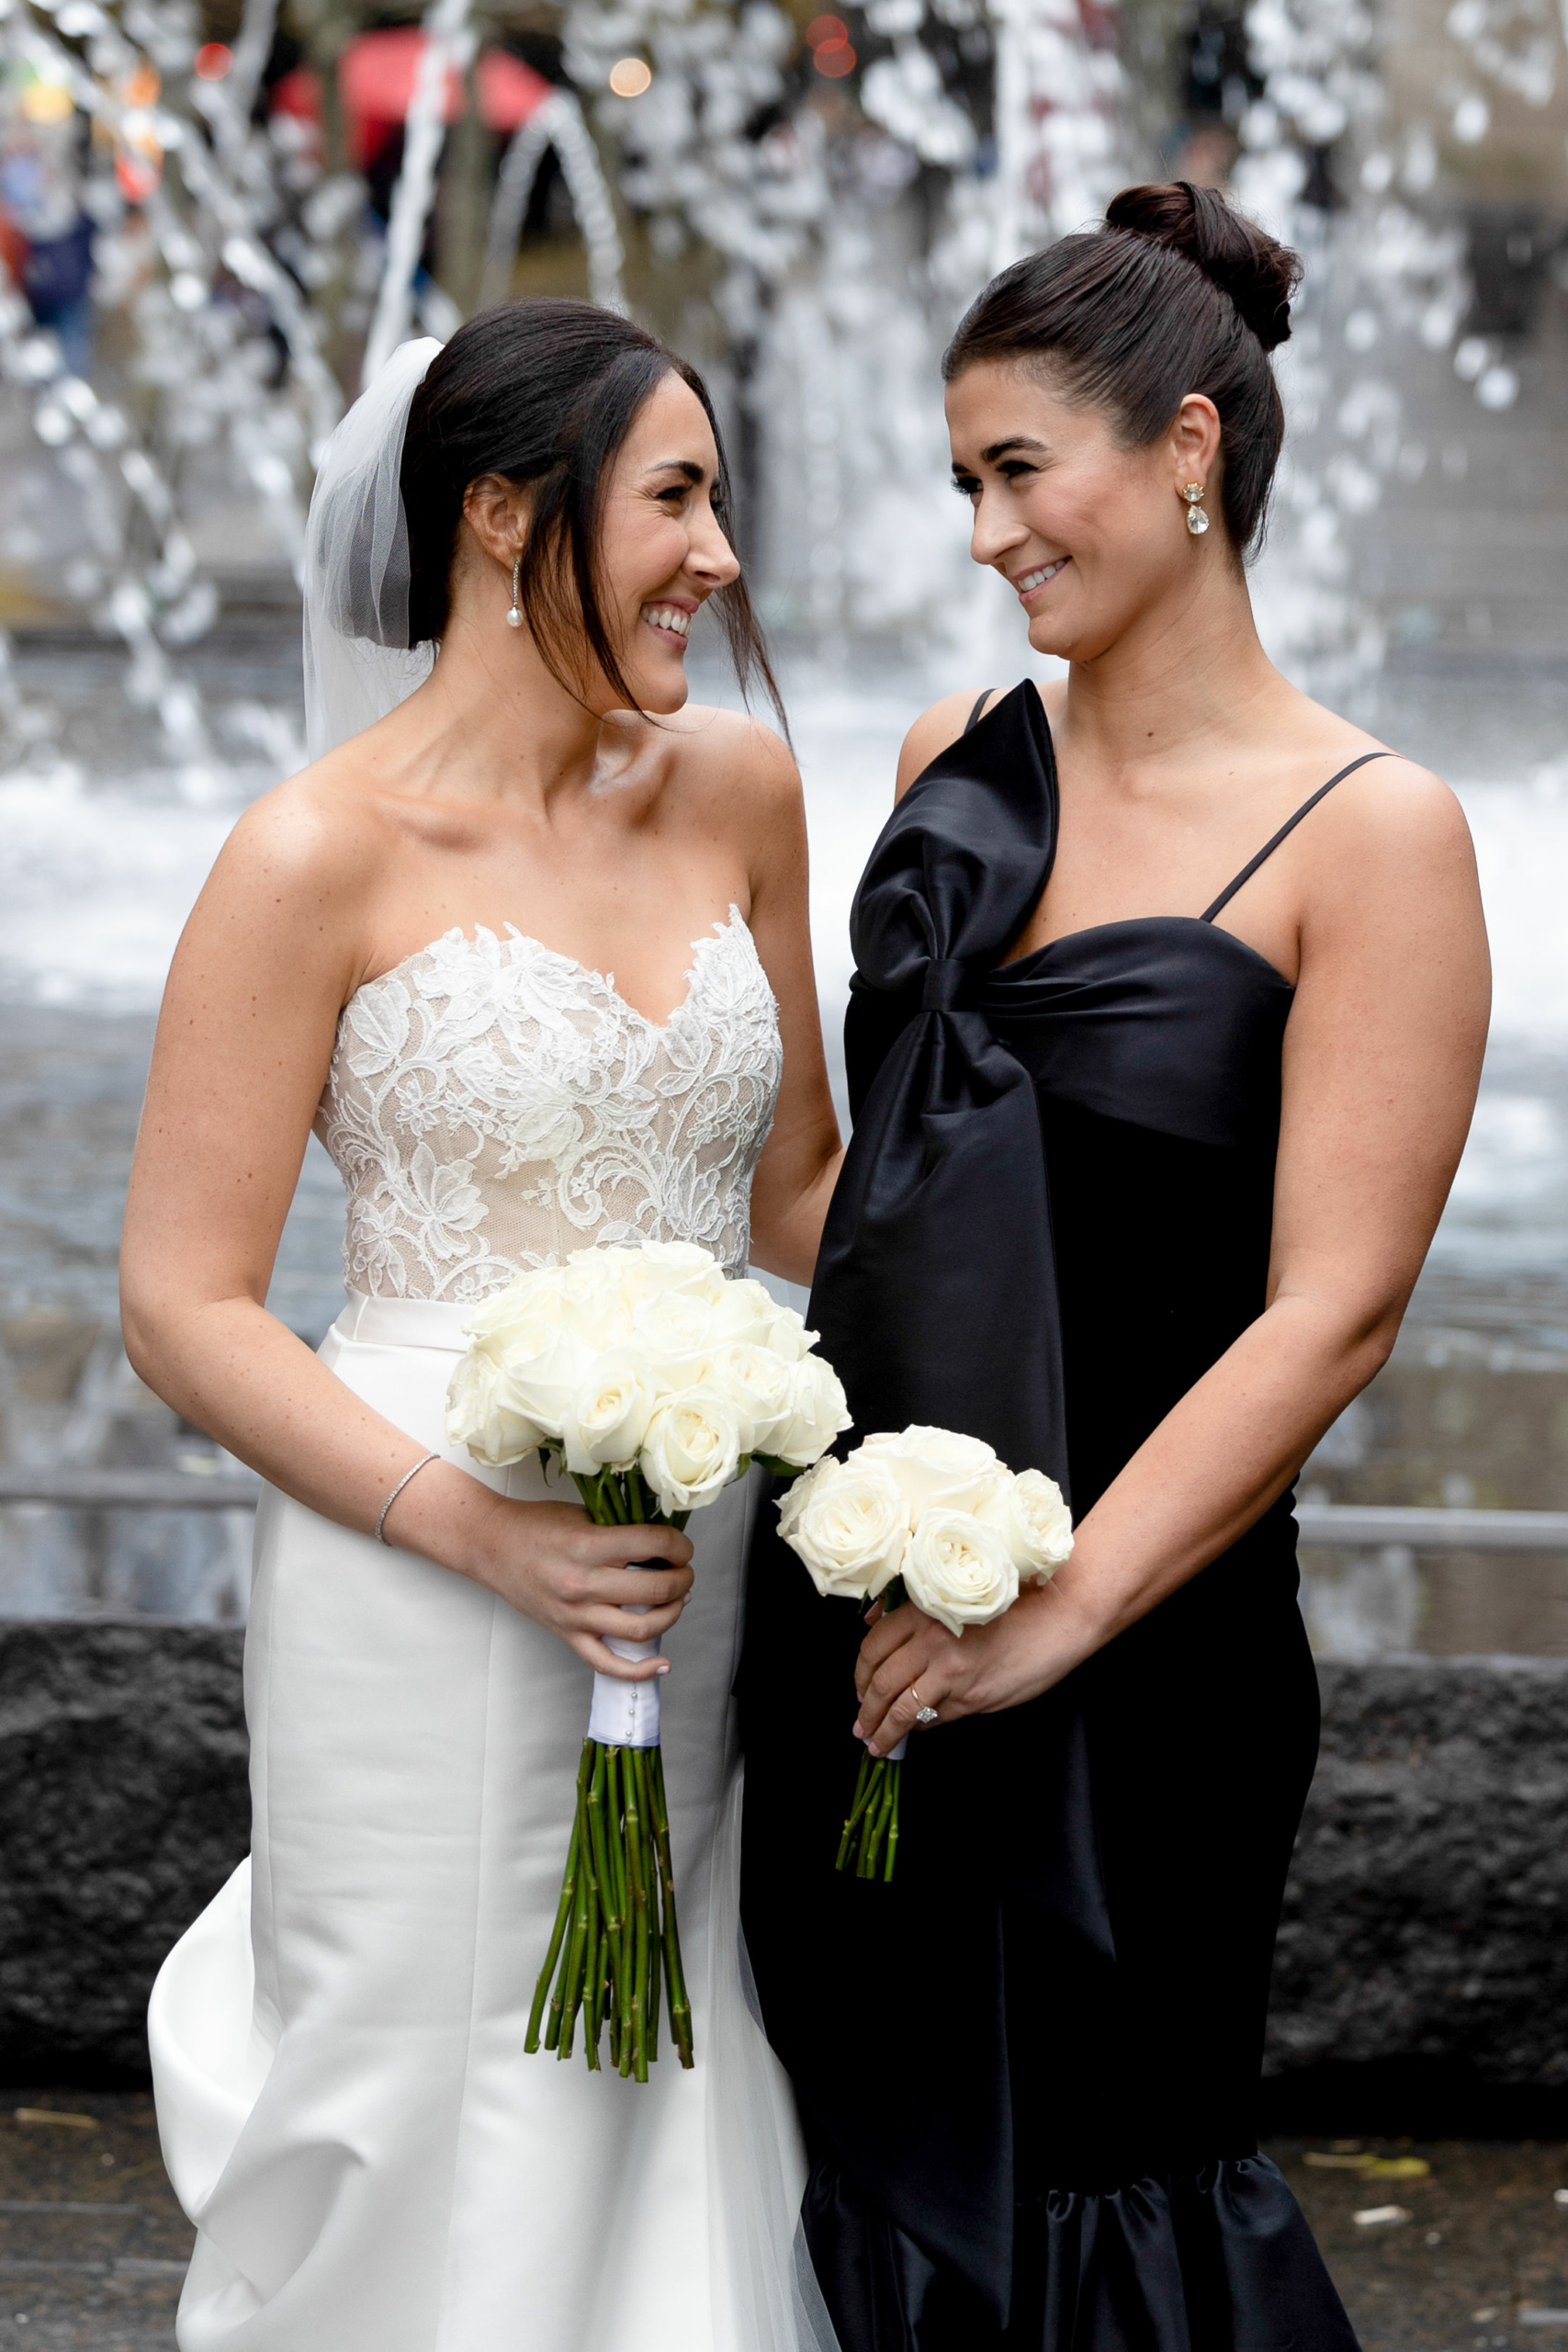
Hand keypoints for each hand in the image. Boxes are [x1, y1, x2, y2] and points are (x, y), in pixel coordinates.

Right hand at [462, 1493, 694, 1679]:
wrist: (491, 1546)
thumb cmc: (535, 1525)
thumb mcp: (582, 1514)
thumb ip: (620, 1528)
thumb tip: (663, 1540)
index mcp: (589, 1545)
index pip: (655, 1545)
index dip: (680, 1546)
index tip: (682, 1547)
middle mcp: (584, 1584)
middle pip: (656, 1589)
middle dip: (682, 1579)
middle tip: (684, 1571)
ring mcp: (576, 1615)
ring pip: (641, 1628)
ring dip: (671, 1614)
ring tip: (677, 1600)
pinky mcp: (567, 1635)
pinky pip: (607, 1663)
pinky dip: (639, 1670)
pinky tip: (662, 1664)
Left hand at [851, 1581, 1101, 1755]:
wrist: (1060, 1615)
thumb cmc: (1014, 1601)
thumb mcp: (957, 1596)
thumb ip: (917, 1613)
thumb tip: (874, 1622)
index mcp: (924, 1611)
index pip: (873, 1647)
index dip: (860, 1673)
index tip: (858, 1688)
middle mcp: (932, 1641)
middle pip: (880, 1682)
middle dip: (865, 1709)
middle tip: (860, 1724)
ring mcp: (951, 1672)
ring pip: (901, 1708)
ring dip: (883, 1730)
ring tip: (874, 1742)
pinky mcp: (972, 1697)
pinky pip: (935, 1718)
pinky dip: (920, 1728)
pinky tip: (914, 1734)